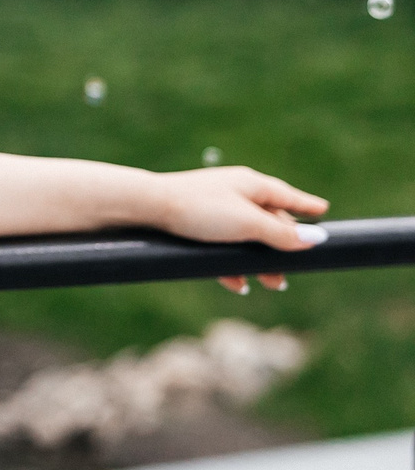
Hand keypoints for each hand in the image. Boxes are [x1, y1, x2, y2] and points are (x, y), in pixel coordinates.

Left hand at [146, 165, 329, 294]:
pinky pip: (221, 246)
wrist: (146, 208)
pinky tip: (236, 284)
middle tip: (291, 271)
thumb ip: (282, 233)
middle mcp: (233, 193)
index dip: (305, 205)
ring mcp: (213, 208)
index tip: (322, 209)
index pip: (287, 196)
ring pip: (245, 237)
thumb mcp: (248, 224)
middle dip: (281, 247)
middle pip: (267, 220)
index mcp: (251, 185)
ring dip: (258, 262)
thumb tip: (314, 239)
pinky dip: (231, 263)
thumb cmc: (200, 209)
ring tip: (270, 284)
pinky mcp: (193, 224)